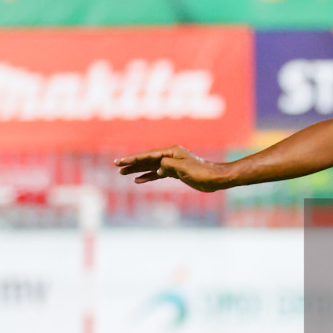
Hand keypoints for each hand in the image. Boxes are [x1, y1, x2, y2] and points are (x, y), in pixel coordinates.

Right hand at [114, 146, 232, 190]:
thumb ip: (168, 166)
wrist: (216, 178)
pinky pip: (157, 174)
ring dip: (137, 170)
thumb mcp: (184, 168)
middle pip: (146, 159)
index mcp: (171, 152)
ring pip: (150, 166)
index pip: (148, 155)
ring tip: (123, 173)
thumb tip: (158, 168)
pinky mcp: (175, 172)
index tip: (121, 161)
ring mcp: (172, 164)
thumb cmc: (202, 172)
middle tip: (116, 165)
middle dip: (131, 163)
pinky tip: (139, 180)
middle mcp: (170, 156)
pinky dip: (148, 176)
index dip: (133, 159)